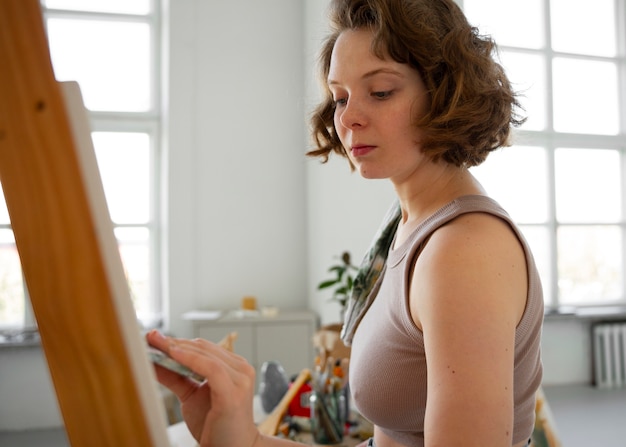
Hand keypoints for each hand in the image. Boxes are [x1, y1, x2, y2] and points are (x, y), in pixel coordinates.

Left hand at [146, 330, 259, 446]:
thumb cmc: (216, 425)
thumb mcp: (191, 396)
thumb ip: (175, 377)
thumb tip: (153, 361)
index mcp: (234, 367)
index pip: (203, 347)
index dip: (178, 341)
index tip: (154, 338)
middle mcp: (241, 368)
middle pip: (203, 347)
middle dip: (174, 342)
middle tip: (150, 338)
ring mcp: (240, 379)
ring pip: (205, 354)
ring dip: (178, 348)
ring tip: (156, 345)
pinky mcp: (234, 392)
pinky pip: (211, 368)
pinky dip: (191, 359)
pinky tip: (173, 354)